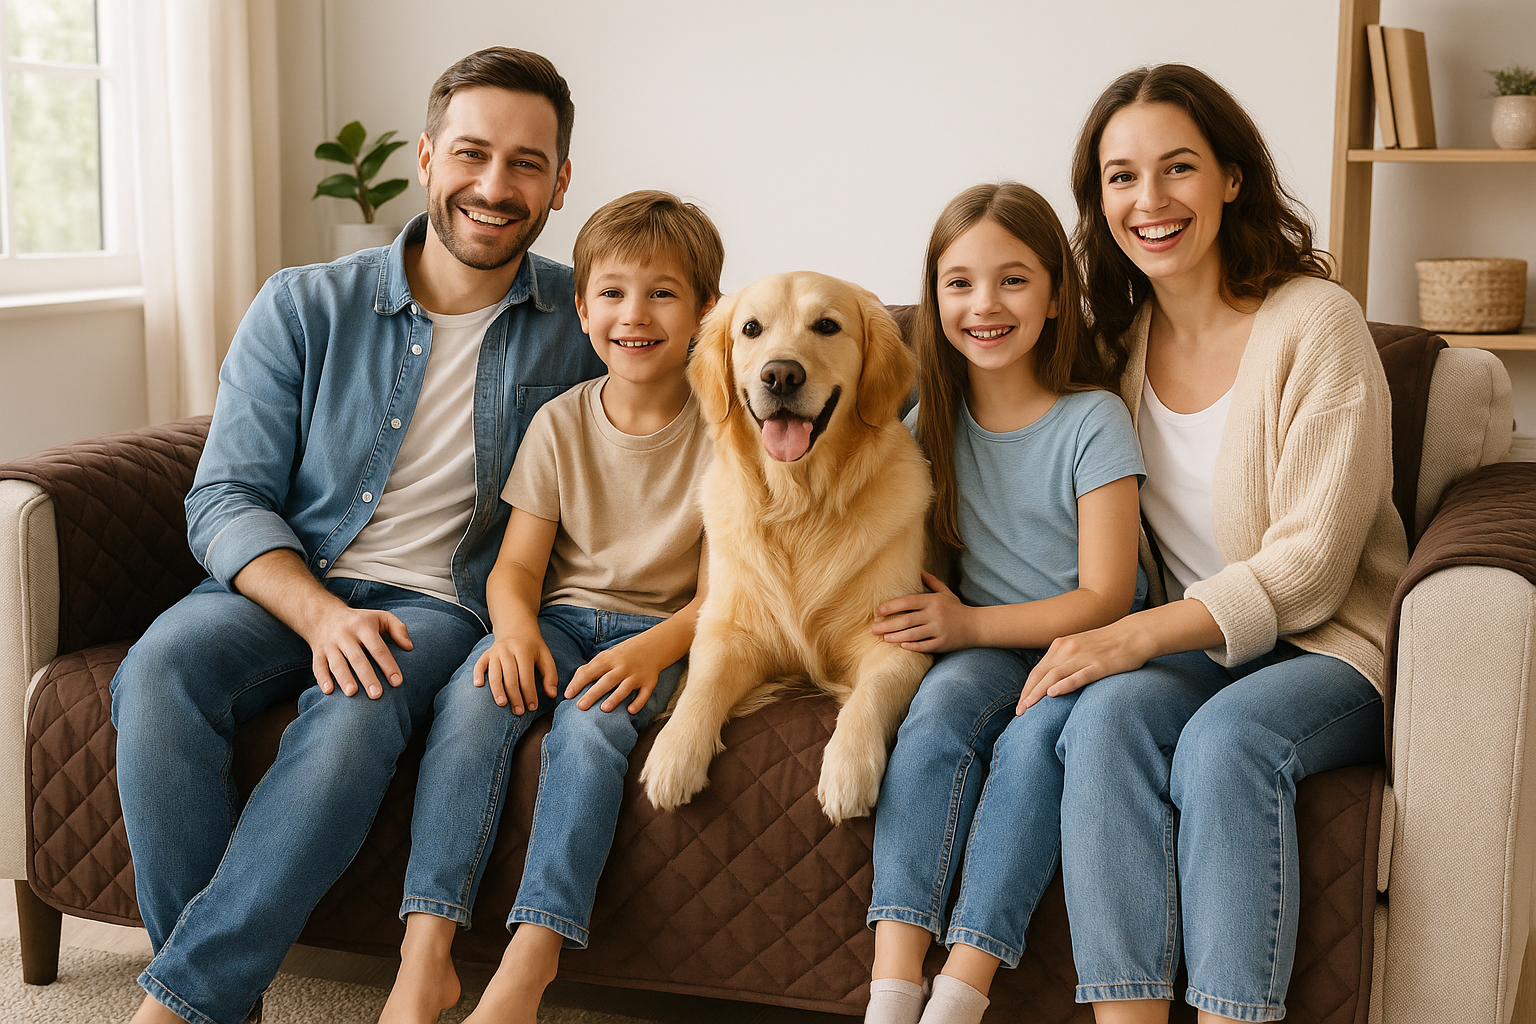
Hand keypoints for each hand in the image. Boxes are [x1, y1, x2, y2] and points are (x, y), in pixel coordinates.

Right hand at [301, 602, 412, 698]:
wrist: (323, 614)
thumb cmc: (359, 620)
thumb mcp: (381, 617)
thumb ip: (398, 629)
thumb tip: (409, 647)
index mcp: (363, 626)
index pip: (377, 648)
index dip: (388, 665)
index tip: (397, 682)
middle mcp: (345, 635)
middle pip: (357, 658)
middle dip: (367, 677)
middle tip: (377, 694)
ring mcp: (329, 644)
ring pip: (337, 663)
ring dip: (344, 679)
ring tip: (353, 693)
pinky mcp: (317, 653)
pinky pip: (318, 666)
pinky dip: (322, 679)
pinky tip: (329, 691)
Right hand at [473, 635, 557, 713]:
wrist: (516, 626)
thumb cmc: (532, 646)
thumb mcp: (545, 656)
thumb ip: (550, 675)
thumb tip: (552, 695)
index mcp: (524, 651)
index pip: (527, 676)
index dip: (529, 693)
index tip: (532, 707)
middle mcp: (508, 650)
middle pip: (510, 677)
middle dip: (515, 696)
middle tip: (519, 712)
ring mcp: (495, 652)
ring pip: (495, 673)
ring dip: (497, 690)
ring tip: (502, 704)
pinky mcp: (486, 654)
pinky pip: (479, 664)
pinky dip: (477, 674)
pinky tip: (478, 685)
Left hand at [566, 630, 669, 713]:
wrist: (652, 647)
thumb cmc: (621, 656)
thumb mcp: (605, 657)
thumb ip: (588, 669)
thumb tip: (571, 687)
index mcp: (609, 659)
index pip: (591, 671)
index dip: (579, 683)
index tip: (568, 695)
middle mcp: (622, 667)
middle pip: (607, 680)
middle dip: (594, 693)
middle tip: (581, 706)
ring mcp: (636, 675)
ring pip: (625, 687)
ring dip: (615, 698)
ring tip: (604, 709)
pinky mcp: (649, 682)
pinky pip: (644, 693)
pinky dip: (639, 702)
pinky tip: (630, 710)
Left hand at [870, 572, 974, 652]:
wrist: (977, 626)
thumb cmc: (957, 609)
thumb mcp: (946, 593)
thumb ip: (932, 582)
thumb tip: (919, 571)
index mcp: (933, 601)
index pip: (908, 601)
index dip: (892, 606)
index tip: (877, 611)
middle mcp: (935, 614)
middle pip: (907, 620)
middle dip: (888, 624)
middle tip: (873, 628)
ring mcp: (939, 629)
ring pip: (913, 634)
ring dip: (896, 636)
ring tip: (883, 637)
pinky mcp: (943, 643)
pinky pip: (925, 645)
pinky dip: (913, 646)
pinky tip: (902, 646)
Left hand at [1017, 618, 1150, 713]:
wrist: (1134, 634)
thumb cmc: (1107, 644)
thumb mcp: (1079, 647)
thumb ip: (1063, 660)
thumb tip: (1049, 681)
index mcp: (1061, 645)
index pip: (1037, 670)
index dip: (1027, 688)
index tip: (1020, 705)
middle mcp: (1068, 649)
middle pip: (1041, 674)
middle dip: (1028, 694)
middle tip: (1019, 713)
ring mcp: (1083, 657)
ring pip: (1054, 676)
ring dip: (1038, 693)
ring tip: (1028, 708)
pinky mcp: (1099, 665)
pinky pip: (1078, 676)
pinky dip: (1064, 684)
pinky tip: (1052, 693)